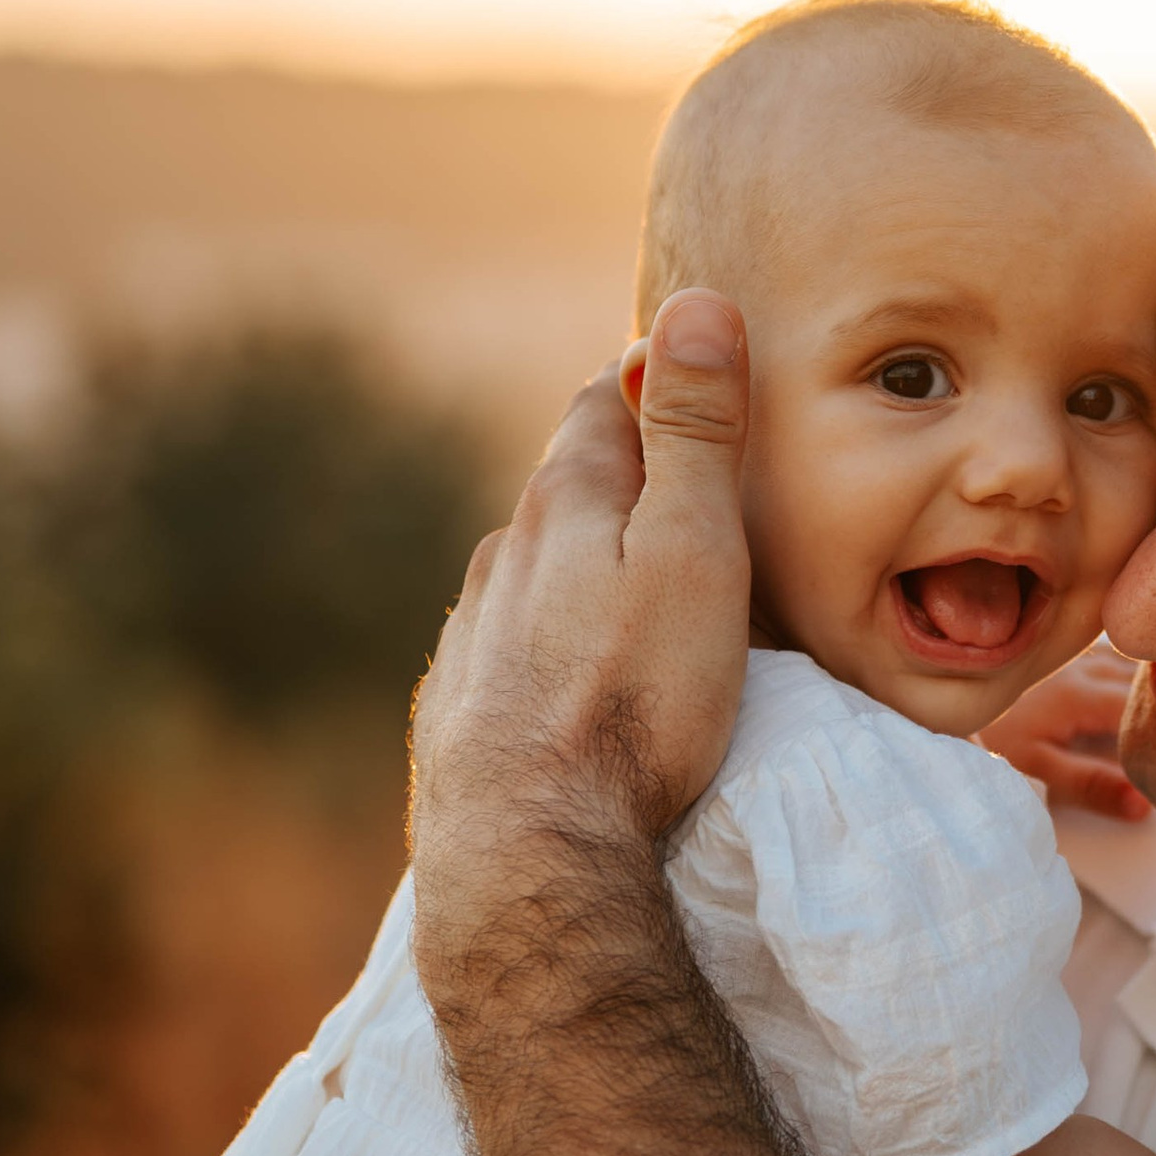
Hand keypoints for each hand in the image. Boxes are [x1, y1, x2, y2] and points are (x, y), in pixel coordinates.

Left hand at [409, 294, 753, 1031]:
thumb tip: (697, 303)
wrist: (528, 852)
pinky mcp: (459, 714)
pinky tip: (565, 681)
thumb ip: (694, 434)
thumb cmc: (634, 705)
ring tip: (629, 592)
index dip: (650, 380)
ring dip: (576, 568)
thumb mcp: (692, 553)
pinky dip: (543, 647)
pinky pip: (504, 654)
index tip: (686, 371)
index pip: (603, 405)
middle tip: (676, 483)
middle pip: (562, 490)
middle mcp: (502, 559)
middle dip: (616, 477)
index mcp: (563, 507)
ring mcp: (471, 638)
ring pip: (528, 574)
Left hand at [982, 643, 1150, 821]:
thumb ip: (1091, 787)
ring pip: (1129, 661)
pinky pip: (1109, 654)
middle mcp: (1080, 667)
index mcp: (1079, 695)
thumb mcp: (1035, 771)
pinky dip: (1131, 668)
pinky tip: (1141, 677)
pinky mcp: (1060, 656)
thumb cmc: (984, 738)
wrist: (937, 700)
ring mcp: (1071, 657)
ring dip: (1155, 679)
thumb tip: (1145, 807)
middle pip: (1144, 679)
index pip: (1146, 708)